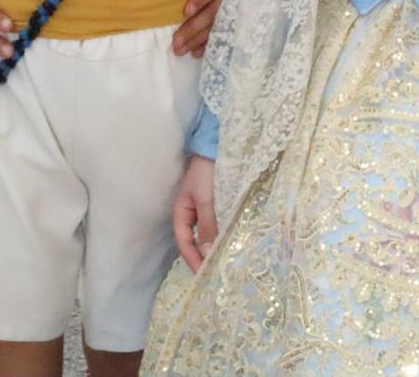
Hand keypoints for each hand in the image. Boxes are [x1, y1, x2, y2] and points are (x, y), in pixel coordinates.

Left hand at [172, 0, 233, 56]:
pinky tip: (196, 53)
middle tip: (176, 42)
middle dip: (194, 27)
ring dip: (198, 40)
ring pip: (216, 25)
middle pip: (213, 11)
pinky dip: (208, 44)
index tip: (186, 11)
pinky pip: (222, 33)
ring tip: (180, 50)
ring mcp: (236, 6)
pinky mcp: (236, 18)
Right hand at [172, 155, 218, 270]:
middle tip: (217, 273)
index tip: (204, 274)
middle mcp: (194, 212)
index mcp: (182, 211)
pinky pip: (222, 222)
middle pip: (197, 240)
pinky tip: (236, 240)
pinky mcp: (223, 201)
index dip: (192, 259)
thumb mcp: (206, 199)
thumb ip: (208, 224)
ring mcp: (208, 207)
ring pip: (211, 232)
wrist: (220, 145)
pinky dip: (227, 233)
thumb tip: (208, 252)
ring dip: (217, 245)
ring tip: (228, 261)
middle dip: (204, 256)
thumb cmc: (208, 171)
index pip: (184, 242)